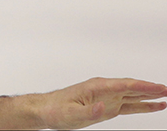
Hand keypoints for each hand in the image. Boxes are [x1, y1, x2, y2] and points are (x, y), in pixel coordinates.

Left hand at [0, 77, 166, 129]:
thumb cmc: (56, 110)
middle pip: (132, 88)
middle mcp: (104, 89)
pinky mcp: (106, 106)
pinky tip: (151, 106)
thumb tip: (104, 107)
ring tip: (165, 97)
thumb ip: (89, 112)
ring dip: (149, 96)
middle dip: (151, 89)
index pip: (125, 85)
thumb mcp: (72, 114)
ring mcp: (106, 97)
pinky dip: (141, 105)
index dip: (144, 87)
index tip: (160, 88)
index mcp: (97, 87)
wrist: (46, 110)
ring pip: (132, 95)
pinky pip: (128, 105)